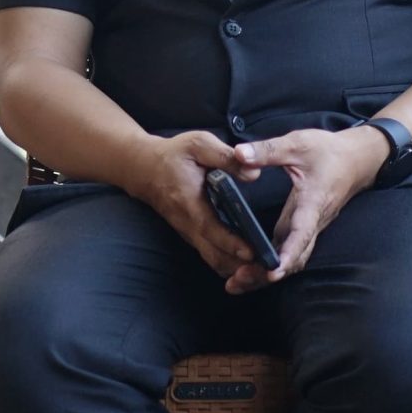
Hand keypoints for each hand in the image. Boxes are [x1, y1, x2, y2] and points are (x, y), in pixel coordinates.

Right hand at [126, 130, 269, 289]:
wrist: (144, 168)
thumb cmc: (173, 155)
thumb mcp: (197, 144)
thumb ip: (225, 157)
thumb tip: (253, 173)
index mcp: (190, 202)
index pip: (210, 228)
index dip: (230, 242)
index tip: (250, 252)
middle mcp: (188, 224)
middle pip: (214, 255)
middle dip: (240, 265)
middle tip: (267, 267)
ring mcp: (189, 233)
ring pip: (214, 261)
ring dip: (236, 268)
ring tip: (263, 268)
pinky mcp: (192, 236)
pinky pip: (212, 256)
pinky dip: (230, 263)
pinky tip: (249, 262)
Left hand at [230, 126, 388, 287]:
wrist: (357, 160)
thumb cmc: (329, 152)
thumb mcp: (298, 144)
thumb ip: (267, 150)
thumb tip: (238, 154)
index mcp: (312, 202)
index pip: (302, 233)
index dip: (288, 253)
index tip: (273, 270)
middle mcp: (313, 221)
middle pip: (294, 256)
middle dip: (268, 273)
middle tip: (238, 282)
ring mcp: (311, 227)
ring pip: (293, 258)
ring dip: (268, 273)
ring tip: (237, 283)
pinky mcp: (305, 227)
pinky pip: (291, 251)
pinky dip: (273, 263)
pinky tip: (251, 270)